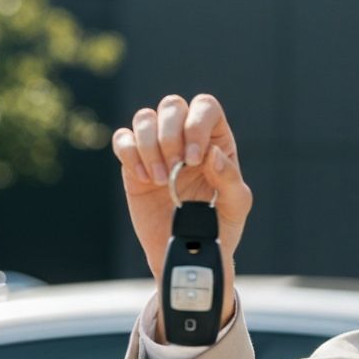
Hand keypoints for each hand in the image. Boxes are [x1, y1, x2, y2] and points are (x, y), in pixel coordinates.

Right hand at [112, 93, 251, 332]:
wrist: (190, 252)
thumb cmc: (220, 227)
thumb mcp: (236, 206)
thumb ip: (230, 178)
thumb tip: (211, 153)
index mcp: (215, 140)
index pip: (205, 107)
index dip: (196, 124)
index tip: (193, 159)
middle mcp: (186, 137)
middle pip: (172, 105)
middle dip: (171, 135)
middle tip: (176, 171)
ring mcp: (158, 148)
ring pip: (144, 118)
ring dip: (150, 146)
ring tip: (160, 180)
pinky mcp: (134, 164)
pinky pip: (122, 139)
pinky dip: (129, 154)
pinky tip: (144, 180)